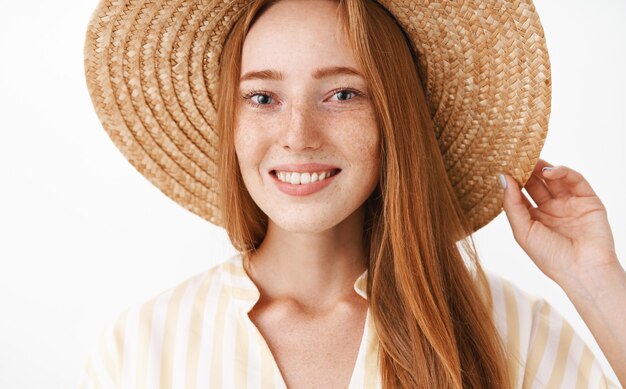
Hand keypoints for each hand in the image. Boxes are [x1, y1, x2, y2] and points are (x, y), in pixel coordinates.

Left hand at [499, 158, 618, 286]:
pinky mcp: (588, 201)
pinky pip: (576, 180)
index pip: (520, 195)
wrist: (584, 271)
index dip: (512, 182)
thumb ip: (512, 204)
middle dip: (526, 171)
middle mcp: (551, 210)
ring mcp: (570, 205)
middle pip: (536, 184)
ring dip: (542, 168)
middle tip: (516, 158)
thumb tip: (503, 178)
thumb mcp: (523, 231)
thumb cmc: (550, 257)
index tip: (502, 167)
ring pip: (555, 179)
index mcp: (534, 220)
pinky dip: (563, 172)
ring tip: (531, 160)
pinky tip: (550, 171)